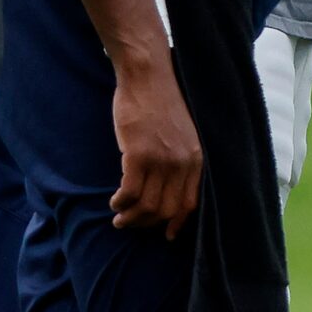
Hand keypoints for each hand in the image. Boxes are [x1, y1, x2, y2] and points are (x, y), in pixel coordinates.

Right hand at [110, 56, 201, 239]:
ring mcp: (162, 160)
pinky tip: (114, 202)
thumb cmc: (160, 103)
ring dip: (131, 217)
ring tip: (119, 218)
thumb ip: (180, 159)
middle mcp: (183, 163)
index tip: (166, 234)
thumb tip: (166, 186)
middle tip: (130, 224)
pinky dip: (120, 203)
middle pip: (167, 209)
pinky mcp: (139, 154)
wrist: (148, 76)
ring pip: (147, 205)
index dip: (177, 222)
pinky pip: (130, 193)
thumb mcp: (182, 134)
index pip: (190, 203)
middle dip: (147, 224)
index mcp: (197, 159)